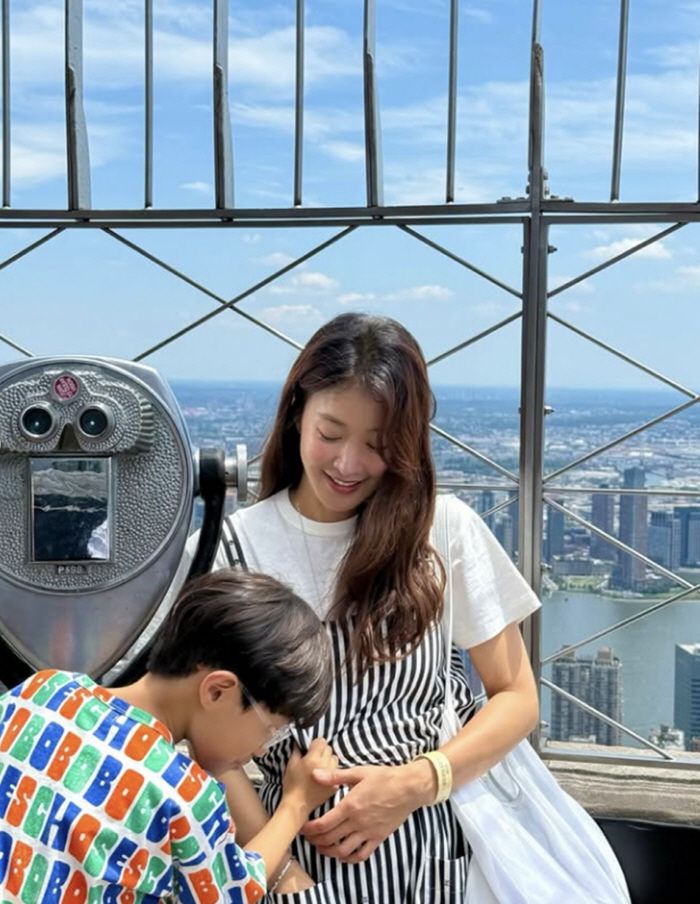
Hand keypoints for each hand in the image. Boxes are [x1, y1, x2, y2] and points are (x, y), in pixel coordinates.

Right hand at [282, 738, 338, 814]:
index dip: (315, 744)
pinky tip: (324, 777)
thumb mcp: (291, 764)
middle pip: (329, 749)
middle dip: (322, 751)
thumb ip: (297, 750)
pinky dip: (331, 772)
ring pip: (335, 759)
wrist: (297, 805)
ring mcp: (331, 776)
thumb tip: (301, 742)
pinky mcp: (335, 786)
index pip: (321, 741)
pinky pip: (336, 772)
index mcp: (313, 759)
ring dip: (328, 760)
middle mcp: (324, 765)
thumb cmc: (291, 784)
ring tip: (320, 767)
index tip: (311, 749)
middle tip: (314, 759)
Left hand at [301, 761, 431, 862]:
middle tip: (309, 838)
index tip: (303, 828)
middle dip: (316, 841)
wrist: (409, 787)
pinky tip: (343, 855)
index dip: (311, 829)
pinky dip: (350, 859)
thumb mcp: (359, 772)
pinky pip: (362, 854)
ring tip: (322, 848)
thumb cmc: (384, 777)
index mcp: (350, 805)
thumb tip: (315, 773)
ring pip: (343, 850)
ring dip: (329, 852)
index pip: (324, 824)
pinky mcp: (378, 838)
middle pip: (330, 839)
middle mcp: (357, 822)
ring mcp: (368, 832)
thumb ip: (335, 776)